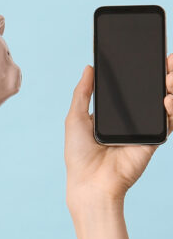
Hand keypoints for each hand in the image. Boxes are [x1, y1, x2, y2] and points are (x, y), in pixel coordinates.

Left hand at [64, 60, 172, 209]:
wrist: (90, 182)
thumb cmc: (79, 153)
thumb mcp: (75, 116)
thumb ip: (83, 92)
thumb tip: (89, 67)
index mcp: (114, 112)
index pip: (133, 87)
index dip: (144, 72)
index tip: (154, 56)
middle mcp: (132, 119)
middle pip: (154, 93)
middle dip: (166, 76)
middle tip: (170, 62)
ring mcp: (145, 129)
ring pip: (166, 104)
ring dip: (172, 89)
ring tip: (170, 77)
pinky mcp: (154, 140)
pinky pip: (168, 122)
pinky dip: (171, 110)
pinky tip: (168, 99)